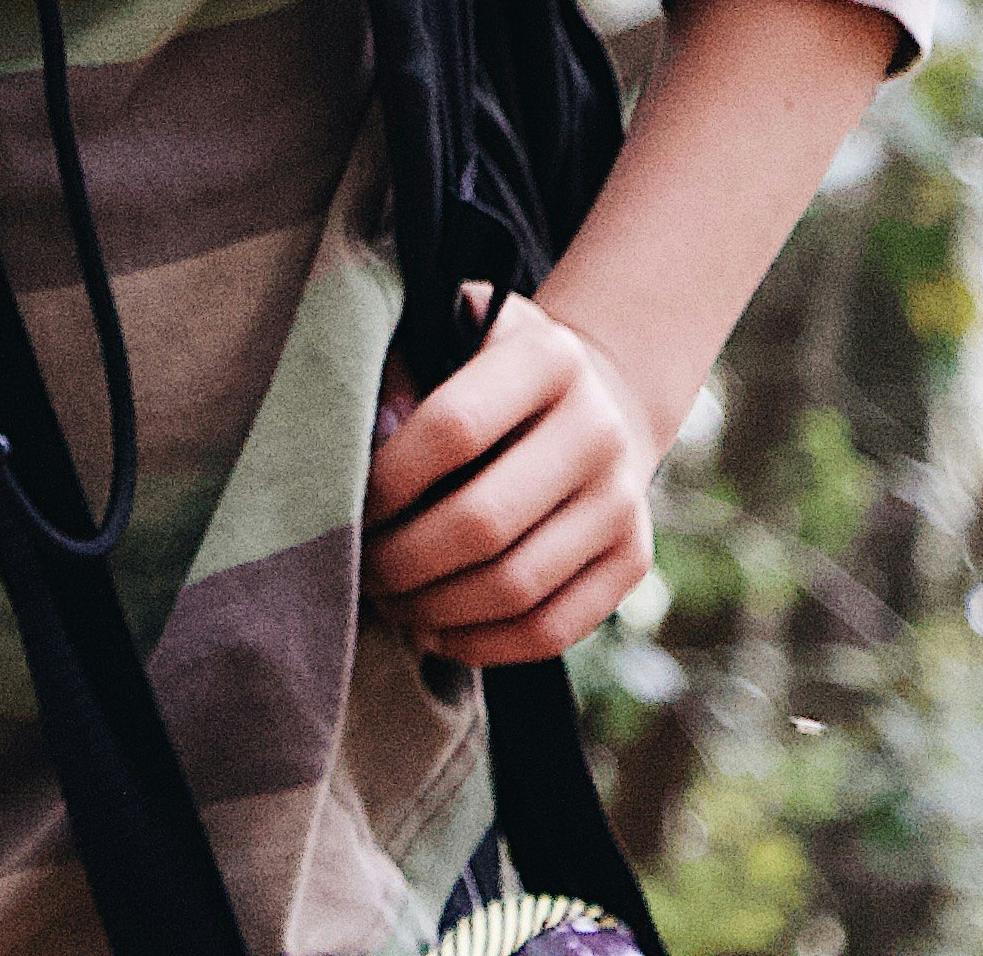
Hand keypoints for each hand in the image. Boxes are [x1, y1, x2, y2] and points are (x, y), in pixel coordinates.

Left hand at [360, 288, 662, 666]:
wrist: (597, 401)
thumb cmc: (488, 373)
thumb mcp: (449, 337)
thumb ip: (401, 371)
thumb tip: (374, 438)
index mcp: (548, 358)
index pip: (455, 426)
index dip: (390, 478)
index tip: (350, 503)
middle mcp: (599, 428)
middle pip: (483, 521)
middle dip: (402, 560)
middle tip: (360, 567)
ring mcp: (623, 501)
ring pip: (514, 586)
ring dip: (433, 609)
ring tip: (390, 600)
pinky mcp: (632, 561)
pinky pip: (550, 629)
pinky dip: (480, 644)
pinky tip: (431, 630)